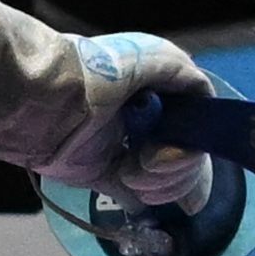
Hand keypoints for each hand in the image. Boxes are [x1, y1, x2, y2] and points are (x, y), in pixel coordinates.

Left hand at [47, 32, 225, 210]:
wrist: (47, 101)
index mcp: (160, 95)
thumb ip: (187, 75)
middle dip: (174, 168)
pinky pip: (135, 197)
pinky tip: (132, 186)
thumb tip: (206, 98)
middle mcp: (147, 122)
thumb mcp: (155, 57)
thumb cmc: (101, 74)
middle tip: (148, 161)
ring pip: (166, 182)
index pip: (197, 128)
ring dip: (156, 183)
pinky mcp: (104, 173)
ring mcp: (126, 149)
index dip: (196, 143)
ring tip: (129, 171)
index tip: (184, 147)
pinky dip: (140, 197)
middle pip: (186, 161)